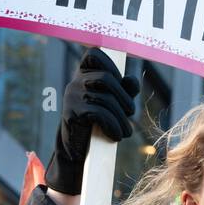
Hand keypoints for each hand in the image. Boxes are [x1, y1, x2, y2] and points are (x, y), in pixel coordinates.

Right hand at [45, 49, 139, 195]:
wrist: (78, 150)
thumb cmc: (98, 124)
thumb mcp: (114, 104)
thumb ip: (124, 90)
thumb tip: (132, 81)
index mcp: (84, 75)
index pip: (94, 54)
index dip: (111, 65)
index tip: (121, 83)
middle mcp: (75, 82)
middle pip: (106, 78)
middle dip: (124, 98)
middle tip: (130, 114)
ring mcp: (72, 97)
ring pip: (105, 98)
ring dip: (121, 118)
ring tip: (126, 132)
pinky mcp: (72, 113)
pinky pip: (99, 114)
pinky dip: (113, 126)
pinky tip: (116, 136)